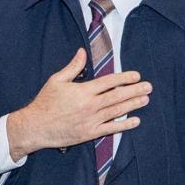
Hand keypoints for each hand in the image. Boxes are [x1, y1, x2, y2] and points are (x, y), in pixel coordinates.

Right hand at [5, 51, 151, 159]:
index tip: (136, 75)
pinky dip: (124, 125)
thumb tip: (82, 52)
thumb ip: (72, 67)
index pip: (109, 82)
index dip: (124, 78)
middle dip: (135, 91)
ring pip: (117, 111)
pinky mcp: (89, 133)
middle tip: (148, 87)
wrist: (35, 127)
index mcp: (83, 90)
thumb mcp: (56, 80)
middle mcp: (89, 105)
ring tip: (145, 99)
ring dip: (133, 105)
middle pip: (117, 96)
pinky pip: (111, 129)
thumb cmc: (45, 102)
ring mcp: (91, 120)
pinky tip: (135, 121)